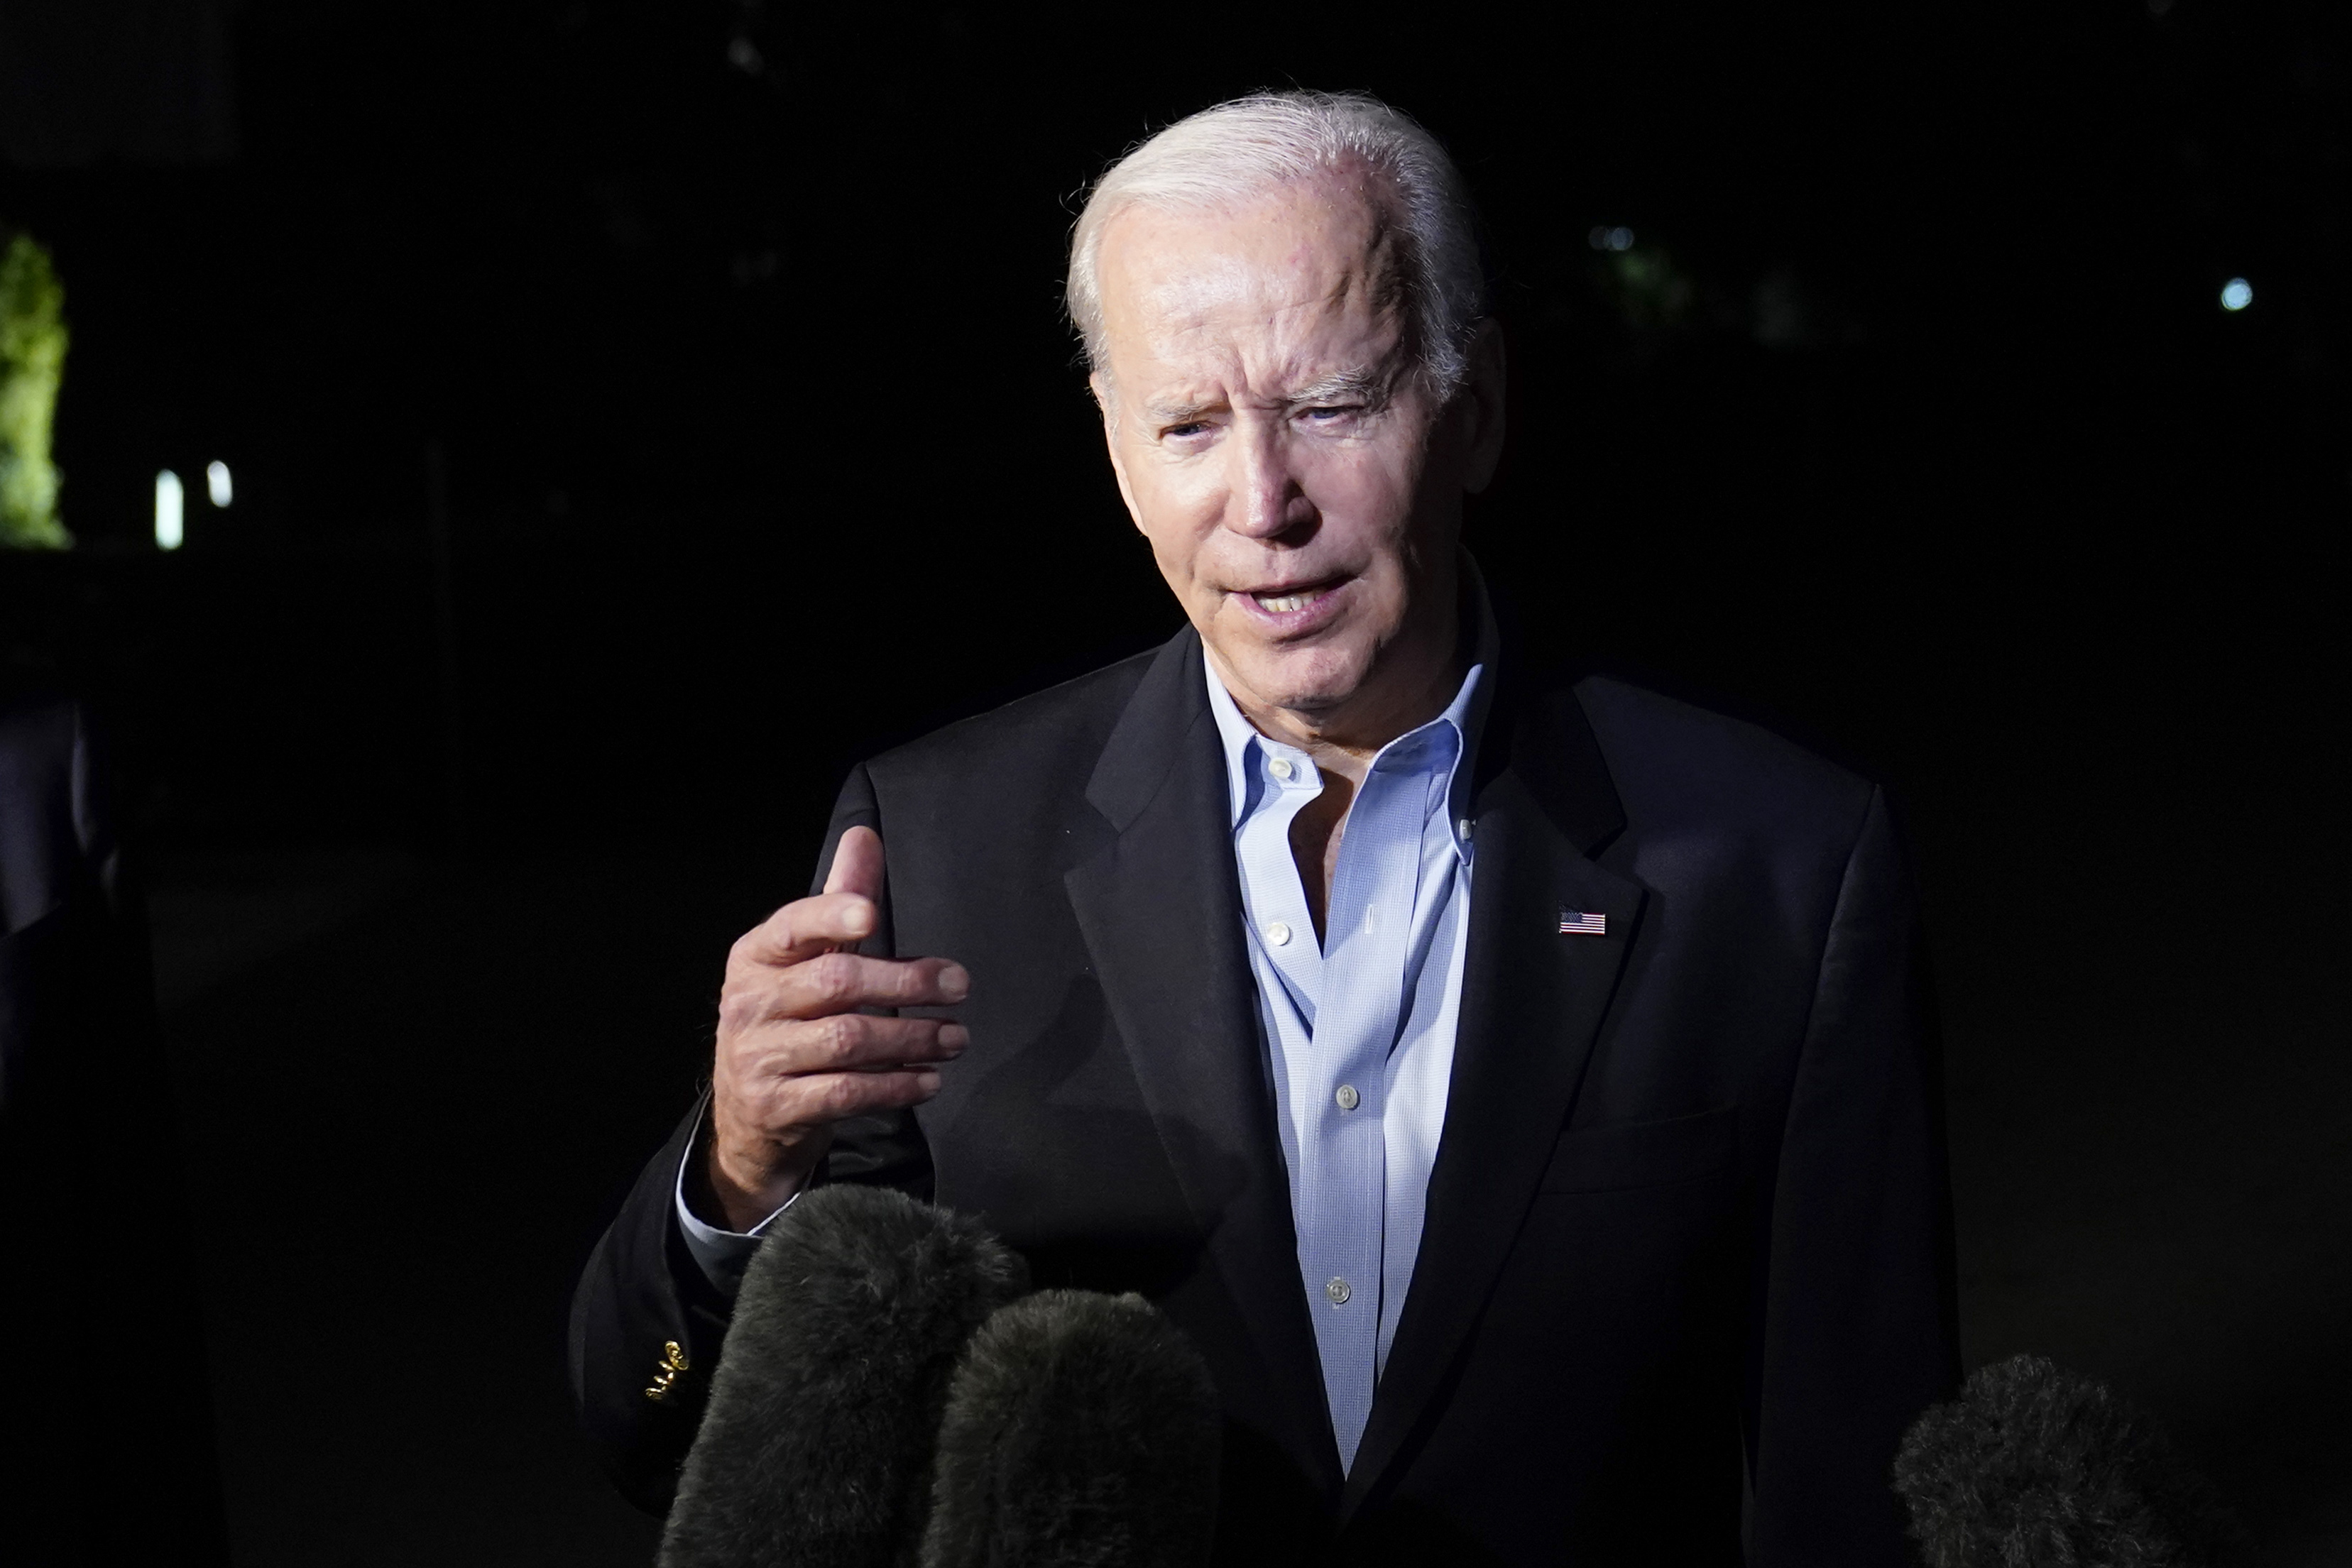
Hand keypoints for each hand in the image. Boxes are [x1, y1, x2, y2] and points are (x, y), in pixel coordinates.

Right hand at [703, 826, 966, 1229]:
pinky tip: (929, 1079)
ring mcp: (759, 1057)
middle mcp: (750, 1003)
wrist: (749, 1116)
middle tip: (959, 986)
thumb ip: (839, 901)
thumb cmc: (789, 1020)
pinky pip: (846, 1092)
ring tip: (956, 1038)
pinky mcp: (778, 1106)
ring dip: (913, 1037)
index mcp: (756, 956)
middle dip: (905, 981)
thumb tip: (865, 836)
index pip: (793, 926)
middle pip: (836, 982)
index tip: (874, 915)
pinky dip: (895, 1085)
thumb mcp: (805, 961)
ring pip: (848, 1040)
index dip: (831, 915)